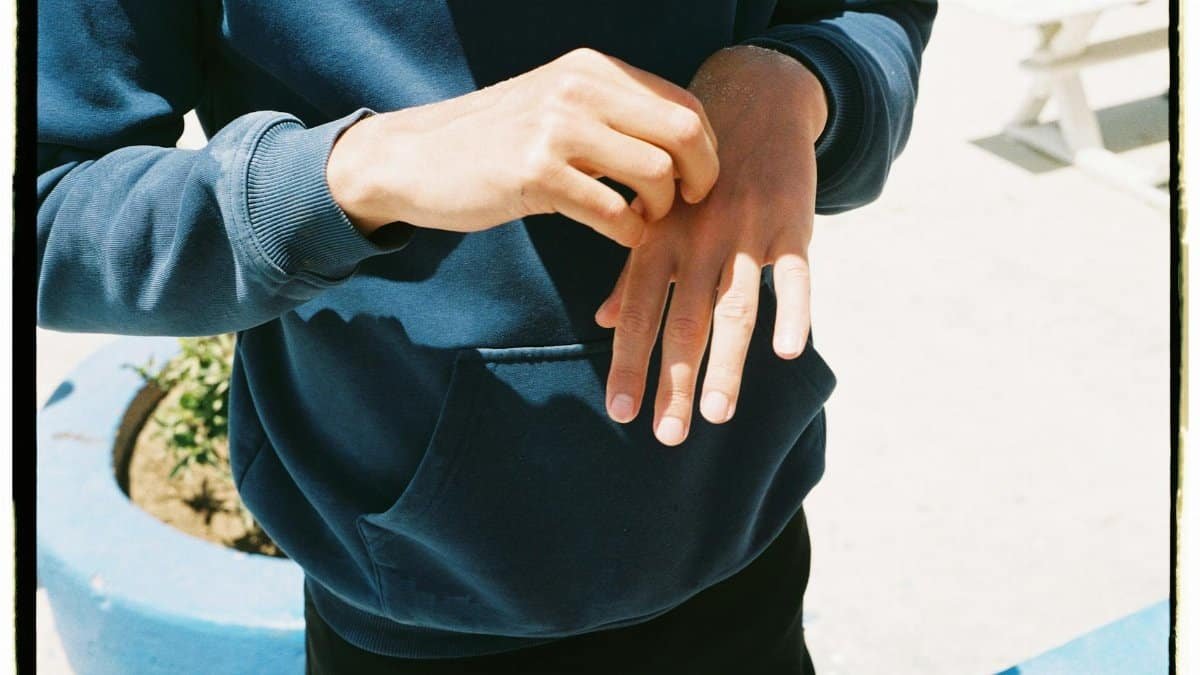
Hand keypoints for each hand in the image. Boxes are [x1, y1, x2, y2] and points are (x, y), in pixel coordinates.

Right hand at [326, 48, 720, 247]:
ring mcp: (557, 128)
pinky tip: (618, 234)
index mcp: (592, 69)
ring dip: (660, 210)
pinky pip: (613, 211)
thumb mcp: (557, 107)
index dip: (706, 150)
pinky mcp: (535, 173)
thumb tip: (684, 142)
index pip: (685, 103)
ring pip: (655, 173)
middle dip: (700, 178)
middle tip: (684, 205)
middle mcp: (580, 88)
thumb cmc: (496, 142)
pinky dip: (629, 233)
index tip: (695, 181)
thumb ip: (613, 113)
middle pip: (684, 133)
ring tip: (641, 221)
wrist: (415, 159)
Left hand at [594, 45, 827, 445]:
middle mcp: (697, 241)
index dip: (628, 364)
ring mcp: (745, 234)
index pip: (637, 314)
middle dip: (674, 382)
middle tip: (668, 436)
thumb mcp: (657, 215)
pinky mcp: (792, 226)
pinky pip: (794, 275)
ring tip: (716, 415)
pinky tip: (788, 352)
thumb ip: (634, 272)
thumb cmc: (695, 177)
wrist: (753, 105)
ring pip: (735, 308)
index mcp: (658, 242)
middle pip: (684, 322)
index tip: (620, 412)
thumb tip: (602, 322)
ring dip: (726, 364)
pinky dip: (793, 310)